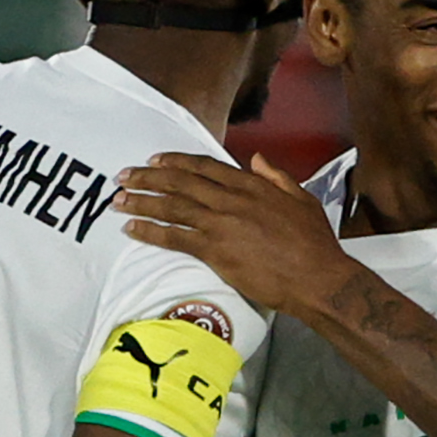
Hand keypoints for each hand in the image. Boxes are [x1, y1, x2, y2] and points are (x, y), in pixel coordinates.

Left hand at [114, 152, 357, 318]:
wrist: (318, 278)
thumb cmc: (316, 243)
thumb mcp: (302, 199)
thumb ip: (277, 177)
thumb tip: (257, 158)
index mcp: (252, 185)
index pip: (205, 166)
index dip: (176, 161)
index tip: (155, 160)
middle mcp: (232, 200)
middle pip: (180, 182)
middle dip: (148, 177)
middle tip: (123, 176)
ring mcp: (222, 225)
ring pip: (172, 206)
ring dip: (142, 200)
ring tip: (118, 199)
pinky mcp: (216, 252)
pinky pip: (175, 238)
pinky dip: (151, 231)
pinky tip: (132, 228)